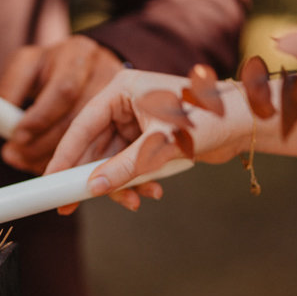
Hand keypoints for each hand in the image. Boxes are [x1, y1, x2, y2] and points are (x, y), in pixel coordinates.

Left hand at [0, 34, 121, 174]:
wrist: (87, 68)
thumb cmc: (52, 67)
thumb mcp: (28, 66)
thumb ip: (10, 88)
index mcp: (79, 54)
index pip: (64, 90)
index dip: (40, 118)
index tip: (18, 136)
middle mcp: (105, 72)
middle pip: (79, 119)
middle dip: (46, 146)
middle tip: (19, 158)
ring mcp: (121, 99)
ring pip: (94, 140)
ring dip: (62, 162)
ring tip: (34, 170)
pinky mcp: (128, 122)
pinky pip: (107, 152)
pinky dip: (83, 169)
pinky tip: (63, 177)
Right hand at [45, 69, 250, 212]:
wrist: (246, 124)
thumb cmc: (209, 119)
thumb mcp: (162, 145)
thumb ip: (125, 167)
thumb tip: (93, 188)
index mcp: (121, 89)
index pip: (81, 126)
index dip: (64, 156)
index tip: (50, 180)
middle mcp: (123, 104)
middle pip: (92, 146)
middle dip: (94, 178)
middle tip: (71, 206)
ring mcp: (134, 122)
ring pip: (110, 160)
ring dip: (120, 184)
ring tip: (137, 201)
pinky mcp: (145, 138)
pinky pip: (127, 165)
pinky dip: (135, 182)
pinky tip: (151, 191)